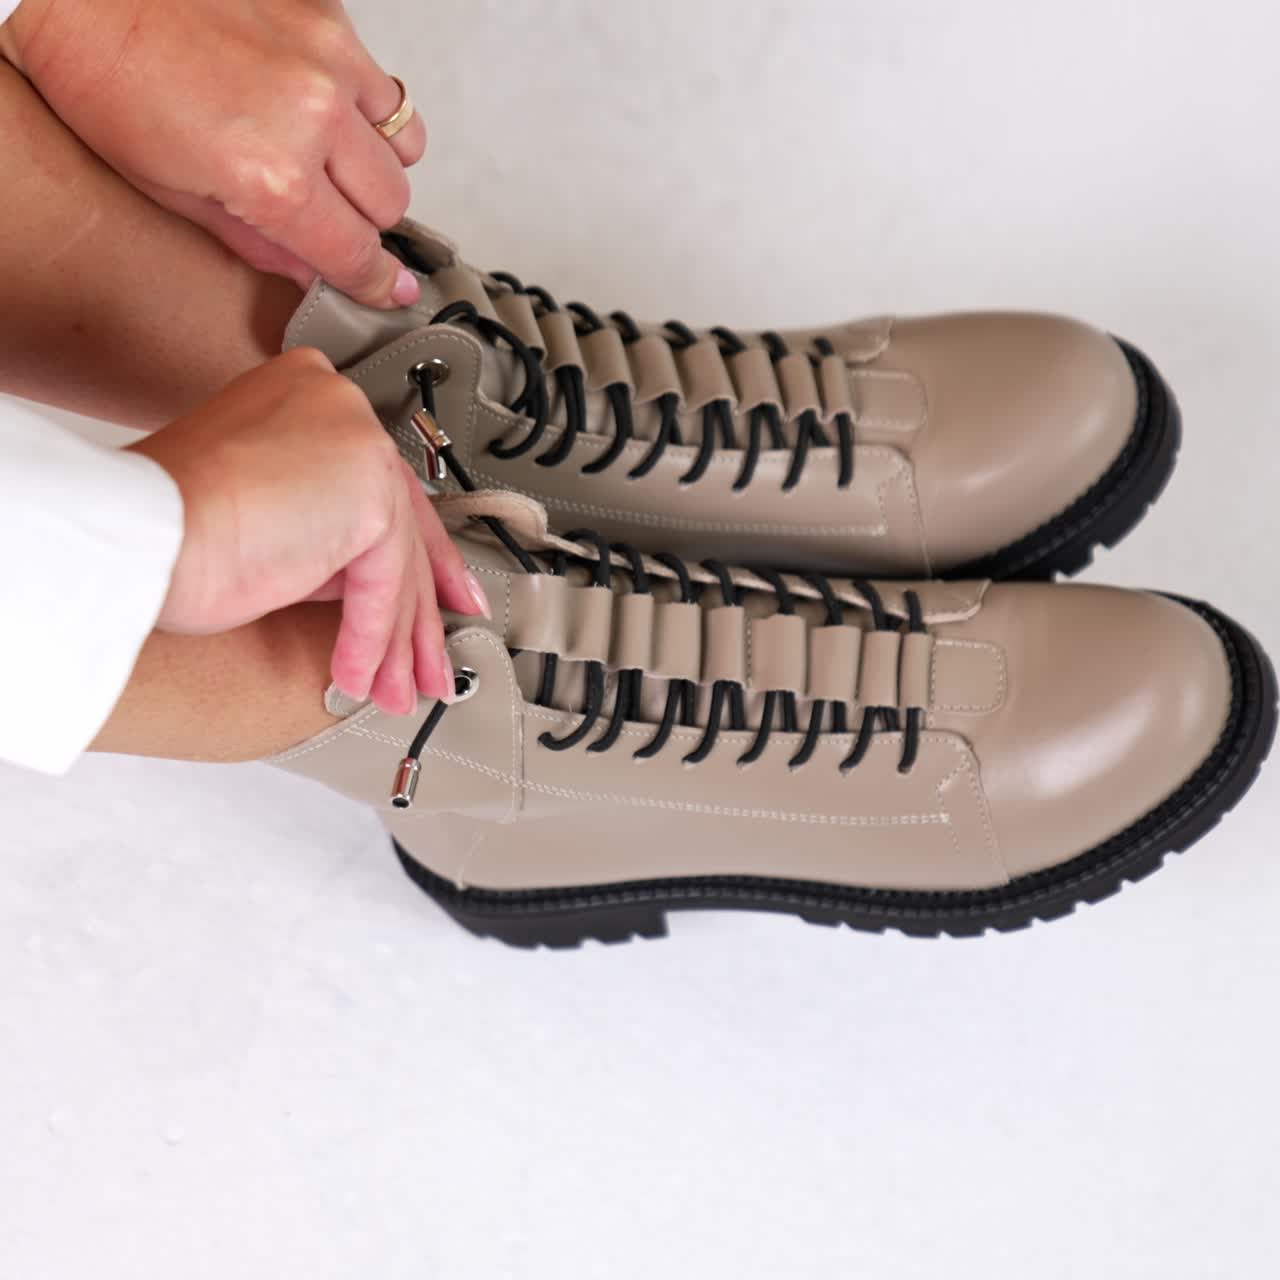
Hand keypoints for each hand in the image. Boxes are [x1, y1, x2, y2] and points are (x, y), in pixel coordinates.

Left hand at [1, 0, 425, 309]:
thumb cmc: (101, 75)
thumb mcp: (169, 191)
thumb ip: (257, 242)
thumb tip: (311, 270)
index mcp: (272, 176)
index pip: (357, 254)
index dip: (376, 283)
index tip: (389, 290)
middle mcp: (313, 116)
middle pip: (390, 203)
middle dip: (365, 222)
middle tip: (330, 218)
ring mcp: (328, 58)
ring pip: (404, 145)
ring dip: (377, 165)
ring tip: (334, 159)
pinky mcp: (328, 15)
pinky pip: (381, 85)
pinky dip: (365, 107)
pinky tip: (322, 106)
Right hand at [129, 350, 489, 714]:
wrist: (135, 535)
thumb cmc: (167, 527)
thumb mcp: (269, 516)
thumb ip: (327, 527)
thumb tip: (365, 574)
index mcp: (311, 394)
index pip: (383, 483)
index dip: (417, 550)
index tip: (442, 593)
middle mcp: (341, 405)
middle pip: (403, 523)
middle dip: (418, 611)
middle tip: (430, 660)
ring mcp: (358, 442)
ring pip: (398, 561)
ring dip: (396, 641)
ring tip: (394, 688)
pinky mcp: (367, 495)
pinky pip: (382, 583)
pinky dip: (370, 638)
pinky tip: (356, 676)